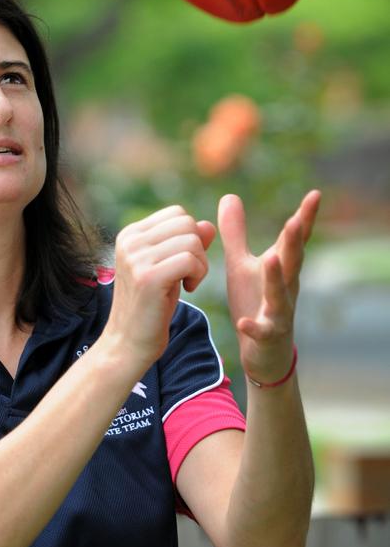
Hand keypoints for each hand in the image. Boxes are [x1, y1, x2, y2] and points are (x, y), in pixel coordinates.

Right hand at [106, 205, 215, 367]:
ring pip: (191, 241)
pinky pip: (190, 260)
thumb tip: (208, 224)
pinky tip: (188, 290)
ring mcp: (136, 258)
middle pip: (186, 223)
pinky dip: (198, 275)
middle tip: (189, 275)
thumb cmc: (151, 307)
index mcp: (130, 234)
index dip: (190, 236)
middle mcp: (130, 241)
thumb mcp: (168, 268)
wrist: (128, 344)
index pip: (177, 214)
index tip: (183, 264)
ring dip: (200, 264)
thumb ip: (186, 244)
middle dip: (198, 249)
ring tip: (188, 283)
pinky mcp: (148, 277)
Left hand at [217, 190, 320, 384]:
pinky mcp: (267, 336)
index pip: (293, 240)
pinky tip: (245, 323)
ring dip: (277, 278)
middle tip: (297, 220)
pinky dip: (254, 326)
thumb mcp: (242, 264)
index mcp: (281, 267)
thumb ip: (236, 233)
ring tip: (272, 258)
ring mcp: (279, 312)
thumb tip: (230, 195)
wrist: (263, 351)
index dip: (305, 218)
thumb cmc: (255, 300)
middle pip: (292, 262)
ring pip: (281, 295)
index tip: (315, 194)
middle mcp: (286, 287)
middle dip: (295, 242)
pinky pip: (262, 331)